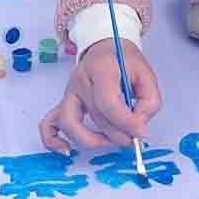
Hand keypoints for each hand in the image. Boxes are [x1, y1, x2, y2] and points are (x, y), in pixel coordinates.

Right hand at [39, 39, 161, 152]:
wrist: (105, 48)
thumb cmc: (124, 62)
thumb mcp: (146, 75)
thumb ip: (149, 102)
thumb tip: (138, 128)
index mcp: (101, 68)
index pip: (107, 101)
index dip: (125, 122)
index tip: (140, 133)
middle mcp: (81, 80)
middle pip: (95, 115)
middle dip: (117, 134)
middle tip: (133, 139)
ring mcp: (69, 92)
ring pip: (69, 123)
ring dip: (91, 140)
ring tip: (109, 142)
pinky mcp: (63, 102)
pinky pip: (49, 124)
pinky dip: (53, 140)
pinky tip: (67, 150)